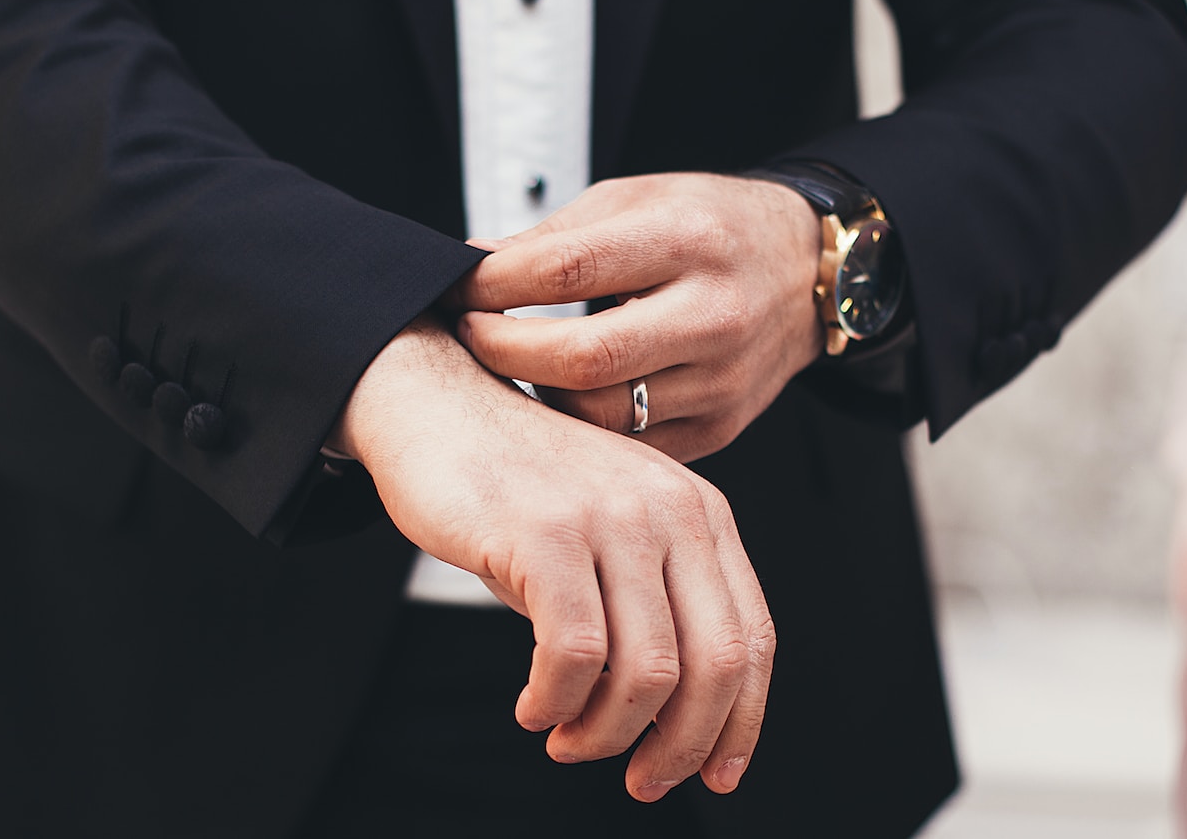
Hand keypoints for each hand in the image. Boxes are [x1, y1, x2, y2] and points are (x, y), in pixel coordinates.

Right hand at [331, 317, 776, 801]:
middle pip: (713, 664)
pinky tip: (533, 707)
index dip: (740, 721)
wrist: (435, 405)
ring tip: (567, 738)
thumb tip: (671, 721)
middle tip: (641, 780)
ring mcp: (608, 518)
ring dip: (606, 733)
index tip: (715, 775)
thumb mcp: (611, 531)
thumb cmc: (519, 485)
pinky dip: (555, 701)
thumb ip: (652, 603)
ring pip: (645, 672)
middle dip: (681, 745)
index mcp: (700, 512)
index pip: (752, 638)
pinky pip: (573, 654)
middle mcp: (669, 510)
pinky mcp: (545, 533)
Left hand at [449, 173, 822, 461]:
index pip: (568, 269)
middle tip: (468, 332)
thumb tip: (468, 264)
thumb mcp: (637, 199)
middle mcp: (714, 313)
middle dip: (502, 350)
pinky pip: (629, 446)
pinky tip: (556, 397)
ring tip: (510, 365)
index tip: (457, 286)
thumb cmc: (709, 226)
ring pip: (600, 415)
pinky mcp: (721, 426)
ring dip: (536, 394)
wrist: (806, 271)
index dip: (495, 283)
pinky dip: (581, 428)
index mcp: (688, 240)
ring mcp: (722, 379)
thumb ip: (554, 236)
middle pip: (582, 359)